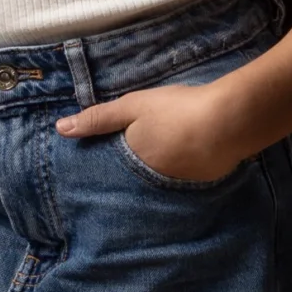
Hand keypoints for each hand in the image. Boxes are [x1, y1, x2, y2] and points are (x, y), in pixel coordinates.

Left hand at [56, 78, 255, 181]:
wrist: (230, 122)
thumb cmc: (176, 111)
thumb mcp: (133, 107)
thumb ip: (98, 118)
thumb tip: (60, 129)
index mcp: (133, 163)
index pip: (112, 169)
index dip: (107, 162)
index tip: (99, 161)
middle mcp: (153, 182)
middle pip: (137, 176)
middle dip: (132, 171)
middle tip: (133, 155)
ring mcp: (180, 185)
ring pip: (160, 178)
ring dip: (159, 168)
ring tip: (158, 155)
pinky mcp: (204, 182)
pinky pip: (183, 178)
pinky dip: (181, 168)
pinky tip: (186, 156)